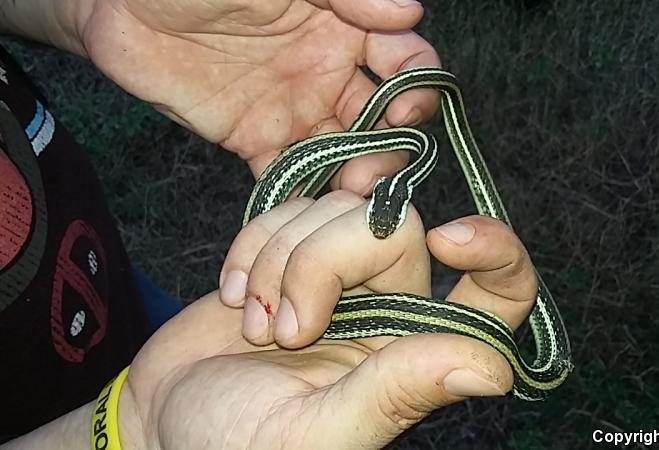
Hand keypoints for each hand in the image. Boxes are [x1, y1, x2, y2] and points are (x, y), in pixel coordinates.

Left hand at [79, 0, 440, 185]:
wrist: (122, 4)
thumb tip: (410, 11)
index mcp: (345, 29)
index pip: (404, 62)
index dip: (417, 87)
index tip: (406, 110)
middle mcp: (329, 73)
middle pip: (382, 120)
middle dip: (390, 149)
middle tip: (375, 171)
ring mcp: (295, 110)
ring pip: (345, 153)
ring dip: (356, 178)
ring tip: (351, 198)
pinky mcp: (257, 140)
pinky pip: (289, 175)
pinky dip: (302, 199)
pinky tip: (309, 219)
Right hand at [118, 191, 538, 447]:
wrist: (164, 415)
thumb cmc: (234, 443)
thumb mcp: (314, 431)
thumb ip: (396, 393)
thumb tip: (493, 368)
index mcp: (417, 355)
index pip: (500, 293)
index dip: (494, 250)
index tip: (449, 239)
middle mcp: (392, 307)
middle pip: (397, 229)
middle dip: (326, 264)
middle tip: (283, 333)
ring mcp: (342, 274)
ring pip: (340, 210)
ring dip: (280, 262)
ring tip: (253, 328)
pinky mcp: (293, 249)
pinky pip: (291, 207)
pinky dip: (253, 245)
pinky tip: (234, 297)